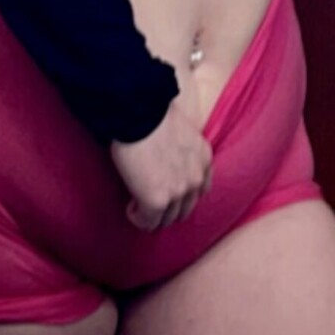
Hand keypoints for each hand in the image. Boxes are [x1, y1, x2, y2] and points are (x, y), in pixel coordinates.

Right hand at [109, 98, 213, 231]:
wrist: (139, 112)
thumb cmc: (152, 112)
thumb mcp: (182, 131)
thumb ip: (183, 150)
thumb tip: (168, 156)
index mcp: (204, 159)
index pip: (201, 190)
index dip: (182, 193)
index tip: (168, 190)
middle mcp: (196, 178)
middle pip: (185, 209)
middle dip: (169, 208)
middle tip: (151, 201)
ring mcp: (178, 192)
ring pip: (167, 219)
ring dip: (154, 215)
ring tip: (139, 205)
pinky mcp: (156, 200)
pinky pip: (148, 222)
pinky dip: (139, 218)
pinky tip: (131, 208)